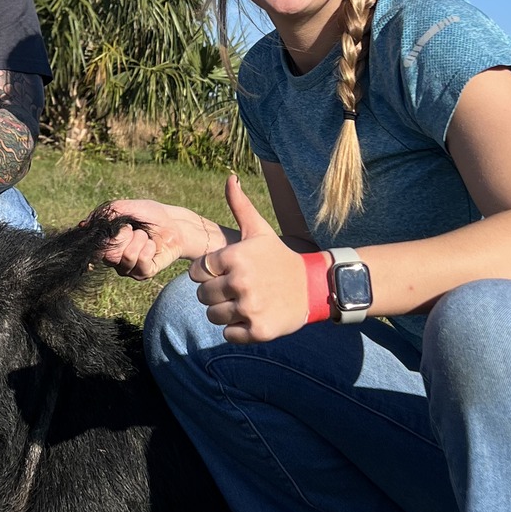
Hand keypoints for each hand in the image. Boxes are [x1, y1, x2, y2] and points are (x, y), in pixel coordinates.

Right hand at [98, 199, 223, 279]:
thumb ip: (106, 214)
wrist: (174, 223)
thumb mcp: (126, 208)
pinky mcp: (144, 273)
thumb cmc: (150, 215)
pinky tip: (152, 245)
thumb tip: (84, 224)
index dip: (109, 237)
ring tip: (145, 237)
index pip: (96, 248)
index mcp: (107, 245)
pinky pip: (142, 262)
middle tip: (135, 230)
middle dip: (125, 236)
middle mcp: (114, 260)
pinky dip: (149, 248)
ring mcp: (128, 269)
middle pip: (110, 255)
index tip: (124, 226)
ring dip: (140, 240)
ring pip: (127, 257)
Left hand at [188, 175, 309, 343]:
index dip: (209, 274)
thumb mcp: (259, 230)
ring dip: (225, 312)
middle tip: (238, 289)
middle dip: (215, 294)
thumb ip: (240, 206)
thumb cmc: (279, 257)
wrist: (314, 287)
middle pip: (202, 296)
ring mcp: (249, 307)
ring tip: (245, 302)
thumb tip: (229, 177)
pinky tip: (253, 316)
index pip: (196, 273)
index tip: (228, 272)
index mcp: (235, 256)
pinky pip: (228, 334)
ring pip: (213, 316)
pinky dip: (237, 329)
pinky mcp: (258, 330)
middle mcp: (240, 281)